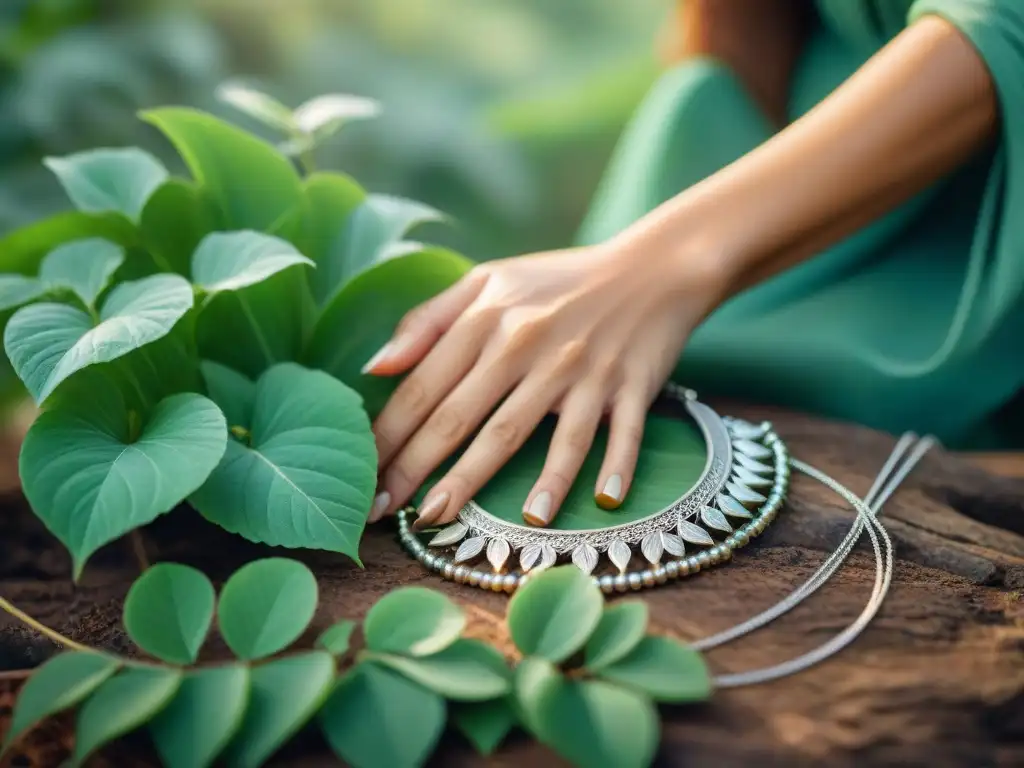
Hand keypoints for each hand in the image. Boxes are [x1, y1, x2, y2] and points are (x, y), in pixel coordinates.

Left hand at [365, 240, 724, 528]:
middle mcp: (530, 345)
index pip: (426, 388)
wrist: (653, 267)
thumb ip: (428, 320)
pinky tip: (601, 501)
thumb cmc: (559, 281)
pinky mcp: (630, 387)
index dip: (389, 436)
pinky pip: (619, 433)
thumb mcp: (489, 281)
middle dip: (418, 469)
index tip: (363, 477)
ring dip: (486, 477)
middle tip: (384, 513)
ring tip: (461, 520)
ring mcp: (581, 370)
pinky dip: (614, 465)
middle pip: (464, 418)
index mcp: (489, 319)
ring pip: (531, 432)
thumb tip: (374, 369)